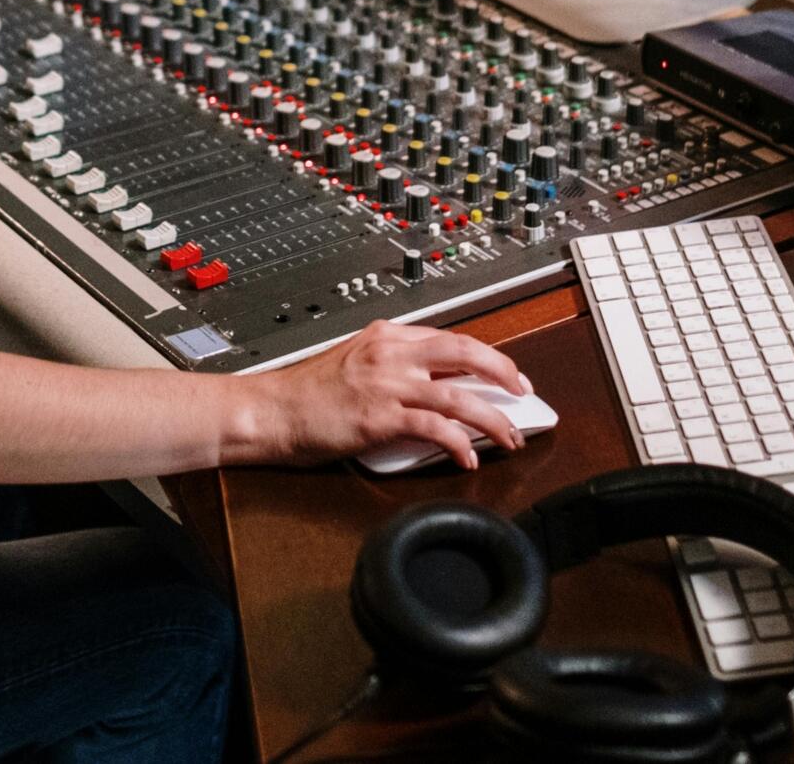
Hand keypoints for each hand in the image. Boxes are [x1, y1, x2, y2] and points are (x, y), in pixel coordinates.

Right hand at [252, 321, 530, 470]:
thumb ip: (392, 367)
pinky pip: (435, 429)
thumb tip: (431, 387)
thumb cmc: (305, 395)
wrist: (270, 411)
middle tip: (523, 392)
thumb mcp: (354, 362)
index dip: (485, 356)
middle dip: (502, 373)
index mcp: (386, 336)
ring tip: (510, 437)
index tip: (504, 373)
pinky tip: (468, 457)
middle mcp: (391, 353)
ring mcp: (387, 384)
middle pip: (465, 353)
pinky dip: (459, 443)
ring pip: (458, 396)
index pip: (450, 338)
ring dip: (492, 419)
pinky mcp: (380, 417)